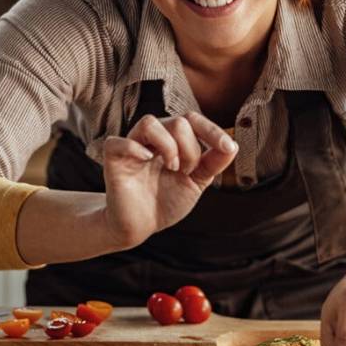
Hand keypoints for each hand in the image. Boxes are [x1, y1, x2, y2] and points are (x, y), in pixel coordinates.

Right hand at [101, 111, 237, 249]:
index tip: (226, 147)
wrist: (141, 226)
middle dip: (190, 149)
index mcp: (173, 140)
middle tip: (185, 172)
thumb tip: (232, 145)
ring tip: (171, 168)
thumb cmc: (166, 201)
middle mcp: (152, 138)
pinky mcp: (113, 159)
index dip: (211, 129)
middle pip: (176, 122)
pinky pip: (119, 142)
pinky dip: (135, 149)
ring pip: (149, 123)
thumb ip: (213, 163)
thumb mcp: (197, 182)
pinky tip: (146, 161)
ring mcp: (132, 146)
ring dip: (167, 146)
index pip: (191, 119)